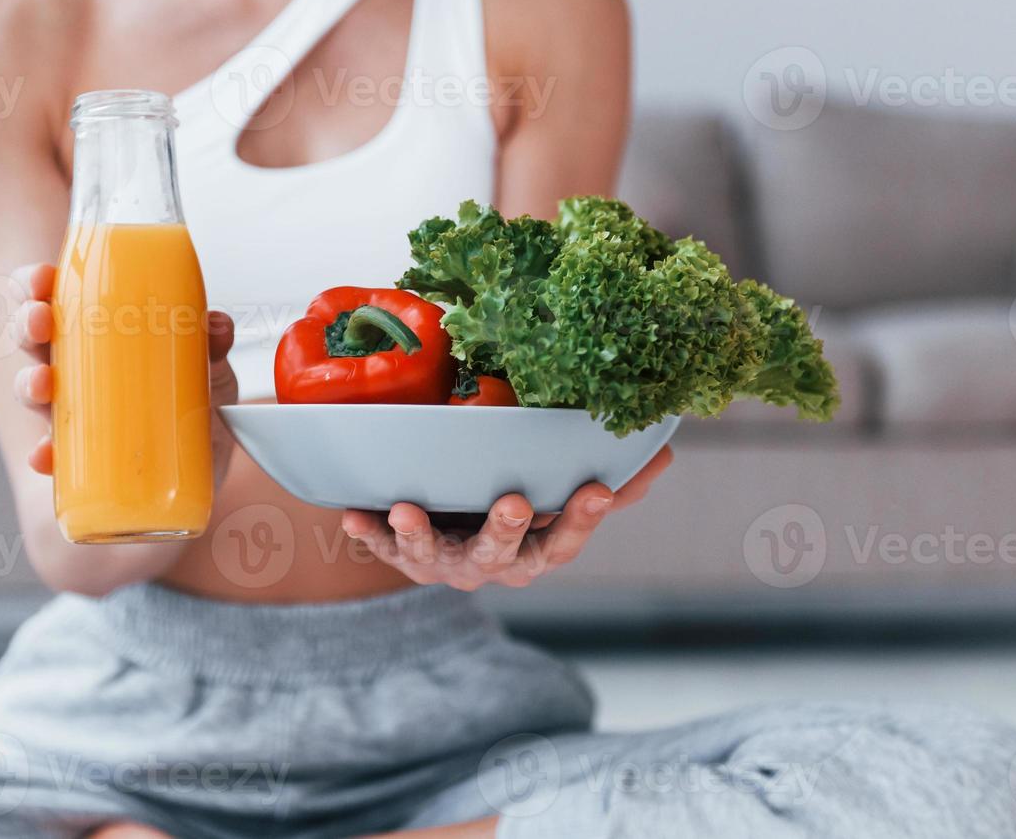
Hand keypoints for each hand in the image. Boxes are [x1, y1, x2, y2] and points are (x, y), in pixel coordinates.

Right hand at [7, 263, 238, 485]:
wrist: (208, 459)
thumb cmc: (196, 400)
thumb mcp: (210, 365)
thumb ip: (212, 343)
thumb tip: (216, 326)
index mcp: (98, 331)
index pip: (55, 296)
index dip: (36, 283)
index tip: (42, 278)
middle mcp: (77, 366)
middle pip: (34, 337)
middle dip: (27, 324)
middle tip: (40, 322)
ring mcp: (75, 409)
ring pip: (34, 389)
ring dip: (29, 383)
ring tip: (44, 384)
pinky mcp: (81, 455)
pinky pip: (52, 453)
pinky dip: (45, 454)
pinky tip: (47, 453)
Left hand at [341, 446, 673, 590]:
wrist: (444, 530)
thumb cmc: (512, 511)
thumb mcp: (558, 502)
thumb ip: (609, 483)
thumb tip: (663, 451)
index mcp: (533, 554)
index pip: (565, 542)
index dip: (582, 519)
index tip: (599, 489)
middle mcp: (488, 565)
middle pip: (503, 555)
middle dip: (508, 530)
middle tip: (516, 502)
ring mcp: (440, 561)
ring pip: (431, 556)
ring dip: (420, 536)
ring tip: (410, 511)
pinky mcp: (396, 550)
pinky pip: (378, 544)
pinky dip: (367, 531)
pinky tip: (352, 511)